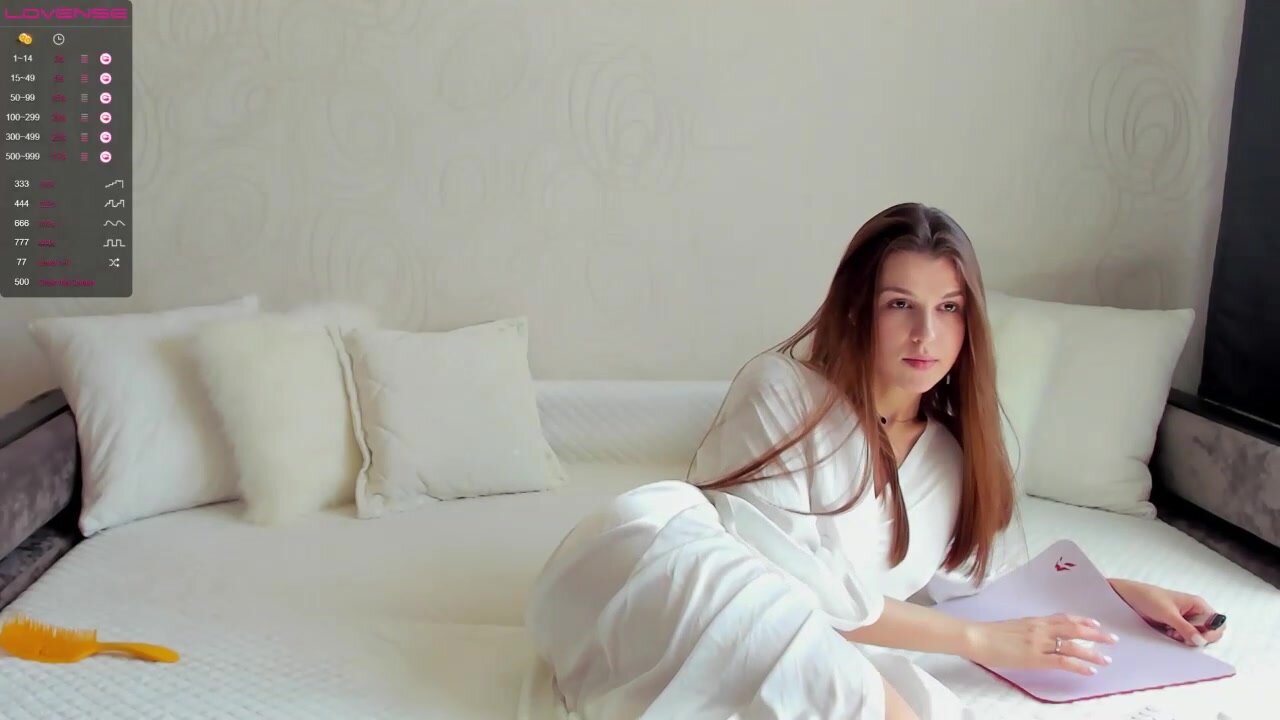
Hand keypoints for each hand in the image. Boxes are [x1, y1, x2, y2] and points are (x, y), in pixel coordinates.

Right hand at [964, 613, 1118, 675]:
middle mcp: (1040, 628)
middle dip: (1096, 634)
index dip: (1082, 621)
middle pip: (1074, 629)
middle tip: (1112, 639)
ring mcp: (1039, 643)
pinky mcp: (1035, 657)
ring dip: (1092, 652)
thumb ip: (1029, 629)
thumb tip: (1038, 635)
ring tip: (1107, 659)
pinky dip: (1078, 665)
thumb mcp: (1013, 627)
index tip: (1096, 624)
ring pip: (1072, 645)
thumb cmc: (989, 633)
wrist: (976, 637)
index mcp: (1035, 620)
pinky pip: (1062, 661)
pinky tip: (1090, 671)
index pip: (1064, 617)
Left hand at [1109, 578, 1224, 647]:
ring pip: (1194, 638)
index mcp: (1197, 605)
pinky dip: (1176, 640)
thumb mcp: (1167, 613)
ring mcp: (1184, 622)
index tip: (1199, 639)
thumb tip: (1200, 641)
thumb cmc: (1147, 597)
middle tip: (1180, 636)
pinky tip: (1166, 633)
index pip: (1217, 623)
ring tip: (1169, 632)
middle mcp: (1194, 613)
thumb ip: (1185, 628)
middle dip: (1196, 638)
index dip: (1212, 633)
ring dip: (1184, 639)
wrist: (1127, 597)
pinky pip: (1182, 639)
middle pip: (1207, 633)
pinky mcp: (1174, 628)